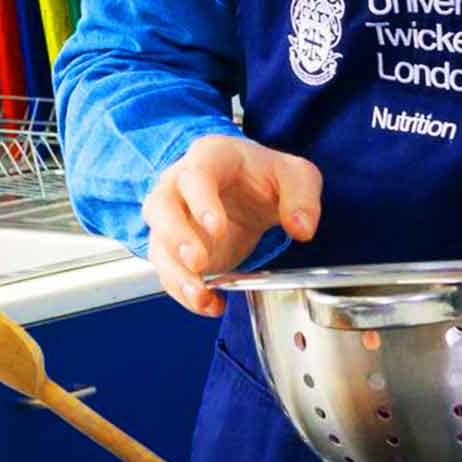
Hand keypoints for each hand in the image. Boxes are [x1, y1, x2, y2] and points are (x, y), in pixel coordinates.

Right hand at [142, 134, 322, 317]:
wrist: (249, 190)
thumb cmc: (265, 176)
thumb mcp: (296, 176)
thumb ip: (302, 198)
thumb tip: (301, 227)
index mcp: (211, 157)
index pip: (195, 175)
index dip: (201, 202)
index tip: (217, 229)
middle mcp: (180, 183)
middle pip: (160, 206)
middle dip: (176, 237)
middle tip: (199, 263)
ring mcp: (172, 217)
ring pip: (158, 242)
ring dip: (175, 272)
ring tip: (201, 295)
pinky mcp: (174, 248)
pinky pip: (167, 270)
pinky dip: (183, 292)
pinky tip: (210, 304)